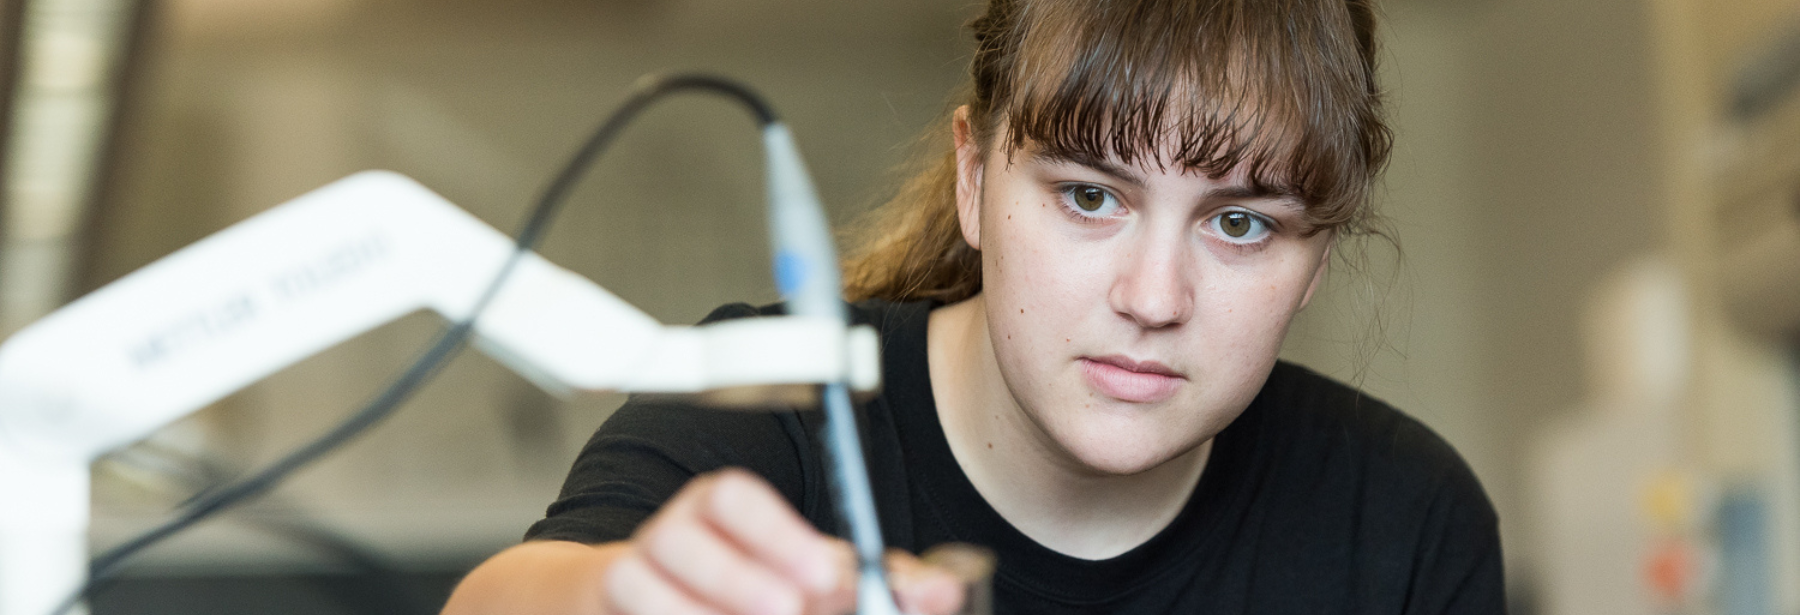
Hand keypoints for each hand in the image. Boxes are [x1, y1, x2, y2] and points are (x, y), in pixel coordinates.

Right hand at [605, 468, 966, 614]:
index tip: (827, 577)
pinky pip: (629, 604)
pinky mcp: (613, 600)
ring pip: (638, 577)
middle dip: (740, 582)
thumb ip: (887, 585)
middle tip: (794, 611)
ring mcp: (634, 572)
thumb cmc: (761, 591)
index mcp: (725, 507)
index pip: (733, 496)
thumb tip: (945, 591)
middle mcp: (674, 531)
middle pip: (682, 536)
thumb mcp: (825, 580)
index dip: (776, 533)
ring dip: (705, 607)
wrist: (667, 604)